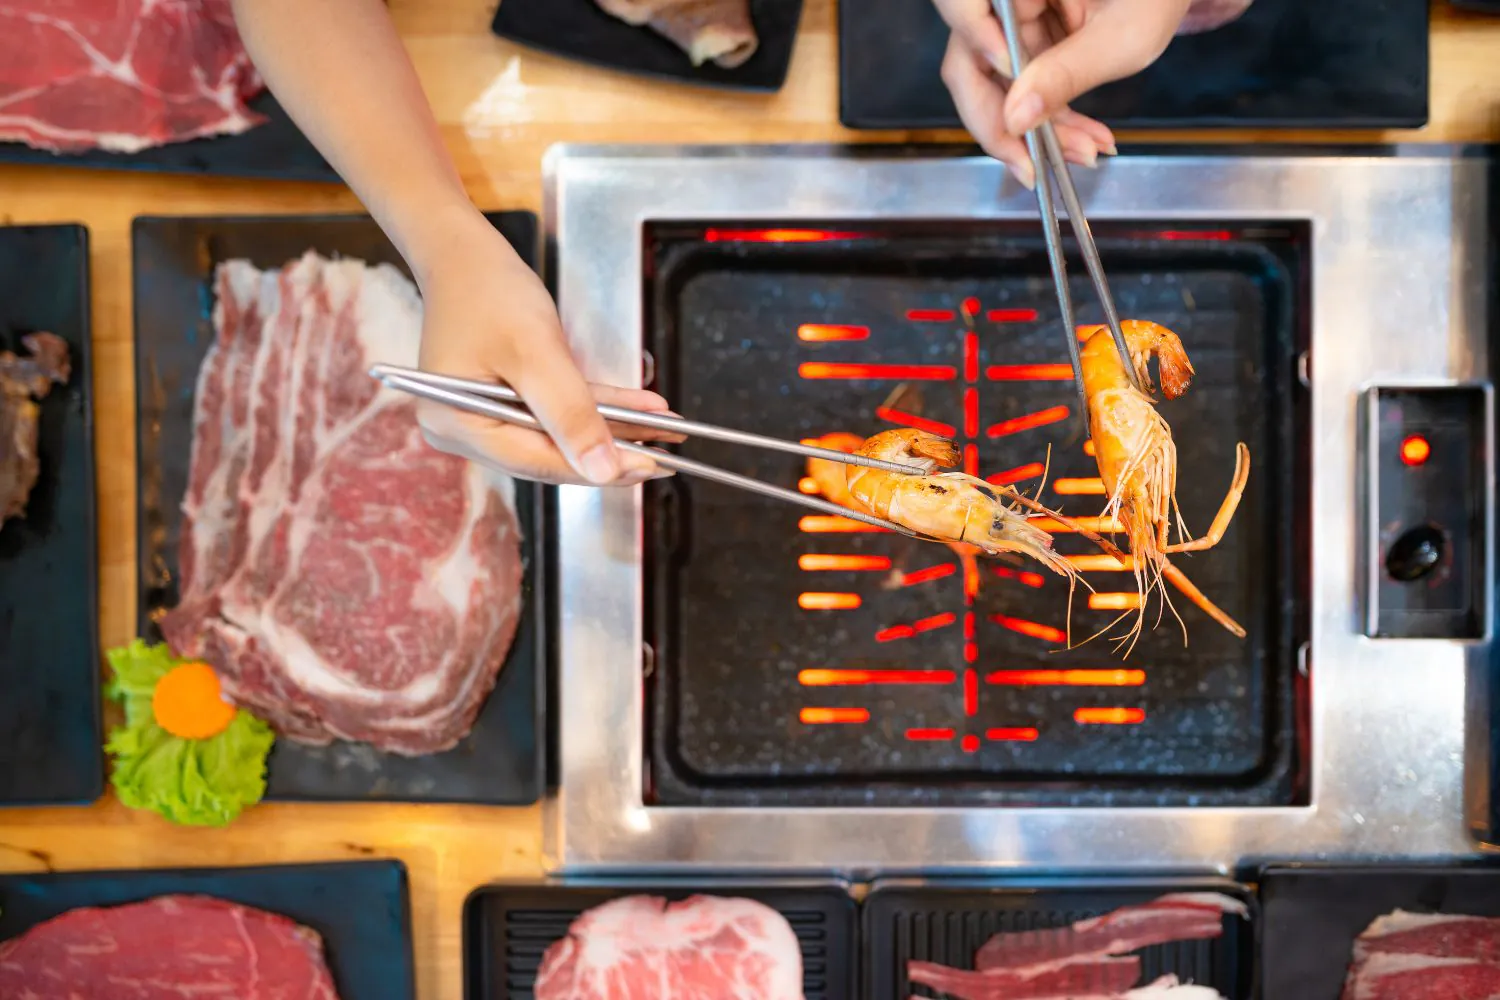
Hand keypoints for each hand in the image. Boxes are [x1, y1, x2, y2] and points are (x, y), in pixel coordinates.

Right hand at [411, 214, 683, 486]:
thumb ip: (570, 413)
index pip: (539, 462)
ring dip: (612, 429)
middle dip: (611, 450)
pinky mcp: (503, 403)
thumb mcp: (536, 352)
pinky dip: (595, 408)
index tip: (649, 465)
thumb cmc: (487, 291)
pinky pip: (555, 413)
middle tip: (666, 453)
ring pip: (559, 434)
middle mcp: (465, 430)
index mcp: (458, 425)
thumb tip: (602, 470)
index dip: (597, 467)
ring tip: (663, 429)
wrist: (463, 253)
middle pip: (550, 454)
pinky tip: (638, 408)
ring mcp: (483, 418)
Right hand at [932, 0, 1193, 185]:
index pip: (963, 5)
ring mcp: (1012, 21)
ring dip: (1033, 131)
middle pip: (969, 61)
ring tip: (1083, 152)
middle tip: (1031, 165)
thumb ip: (1067, 73)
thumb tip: (1015, 119)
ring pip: (995, 87)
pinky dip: (1050, 122)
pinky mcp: (1026, 44)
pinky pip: (1020, 90)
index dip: (977, 49)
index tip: (1012, 98)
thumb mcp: (1123, 36)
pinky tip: (1084, 140)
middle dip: (1003, 122)